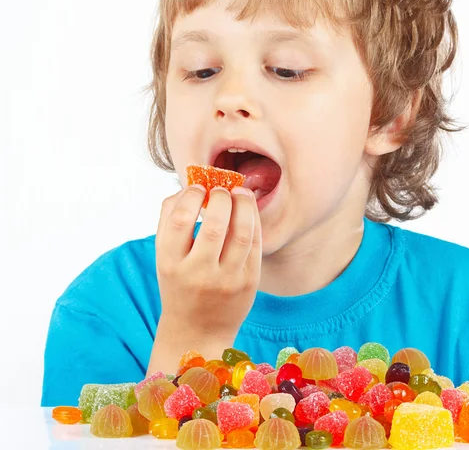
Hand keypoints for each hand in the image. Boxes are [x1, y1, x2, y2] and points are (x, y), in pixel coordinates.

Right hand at [152, 184, 261, 364]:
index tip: (198, 188)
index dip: (192, 195)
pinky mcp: (249, 282)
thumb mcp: (163, 255)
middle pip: (214, 225)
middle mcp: (198, 274)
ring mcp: (227, 280)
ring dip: (243, 204)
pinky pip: (256, 243)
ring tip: (240, 193)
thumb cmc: (178, 282)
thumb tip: (191, 185)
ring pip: (242, 232)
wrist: (197, 331)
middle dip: (221, 197)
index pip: (180, 219)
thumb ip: (169, 218)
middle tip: (222, 190)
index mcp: (170, 264)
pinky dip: (254, 219)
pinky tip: (248, 209)